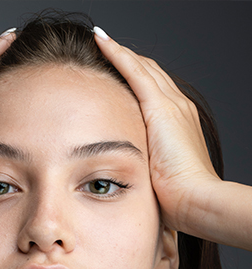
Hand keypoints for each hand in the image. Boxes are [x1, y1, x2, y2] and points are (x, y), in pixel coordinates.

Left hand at [93, 28, 220, 232]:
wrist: (196, 199)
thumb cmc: (177, 198)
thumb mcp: (159, 176)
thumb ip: (146, 166)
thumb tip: (125, 176)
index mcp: (177, 123)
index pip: (154, 91)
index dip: (135, 78)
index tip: (116, 74)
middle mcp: (177, 107)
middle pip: (149, 74)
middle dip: (128, 61)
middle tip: (104, 50)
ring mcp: (171, 105)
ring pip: (142, 67)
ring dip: (120, 53)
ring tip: (100, 42)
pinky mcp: (161, 107)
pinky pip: (135, 71)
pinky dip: (118, 54)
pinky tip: (102, 42)